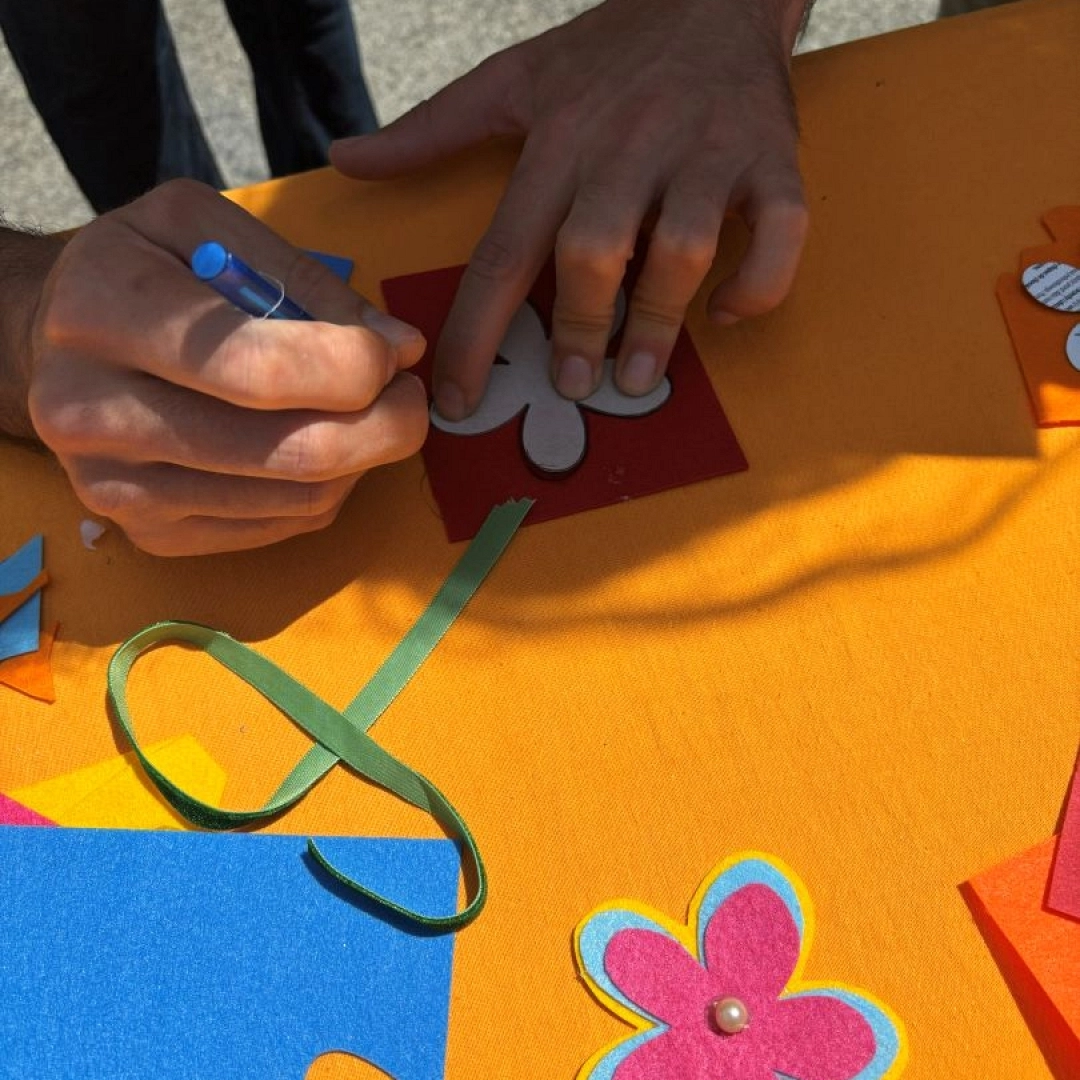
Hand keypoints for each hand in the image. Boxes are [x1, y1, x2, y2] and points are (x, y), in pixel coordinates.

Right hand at [11, 180, 427, 555]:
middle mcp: (94, 413)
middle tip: (409, 397)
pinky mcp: (149, 535)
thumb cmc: (139, 274)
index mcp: (102, 313)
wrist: (52, 348)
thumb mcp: (199, 227)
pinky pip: (281, 528)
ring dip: (364, 459)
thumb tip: (399, 345)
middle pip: (292, 452)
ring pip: (299, 499)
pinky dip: (328, 490)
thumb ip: (301, 276)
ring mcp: (118, 489)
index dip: (357, 367)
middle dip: (386, 426)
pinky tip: (325, 449)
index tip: (392, 353)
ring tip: (369, 415)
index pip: (262, 370)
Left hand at [331, 0, 808, 418]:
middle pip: (594, 252)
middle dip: (579, 328)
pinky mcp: (770, 158)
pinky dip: (762, 279)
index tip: (457, 399)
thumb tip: (346, 162)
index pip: (504, 251)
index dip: (476, 333)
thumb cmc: (609, 54)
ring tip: (638, 376)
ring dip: (660, 319)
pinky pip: (780, 229)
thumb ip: (432, 131)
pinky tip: (730, 312)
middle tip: (571, 387)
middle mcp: (627, 149)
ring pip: (683, 246)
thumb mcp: (514, 81)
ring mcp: (705, 154)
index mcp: (558, 141)